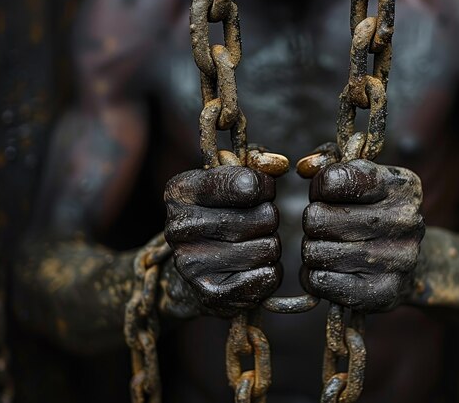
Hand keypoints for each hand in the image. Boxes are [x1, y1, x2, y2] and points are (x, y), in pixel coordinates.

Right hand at [164, 165, 282, 316]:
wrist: (193, 270)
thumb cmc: (218, 216)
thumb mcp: (227, 181)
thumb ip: (255, 165)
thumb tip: (279, 164)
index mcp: (180, 192)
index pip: (247, 184)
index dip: (265, 187)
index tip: (260, 191)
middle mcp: (179, 227)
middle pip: (265, 216)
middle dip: (269, 218)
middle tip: (255, 223)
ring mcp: (192, 264)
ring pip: (269, 247)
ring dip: (270, 246)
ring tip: (251, 245)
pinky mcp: (211, 294)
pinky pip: (267, 277)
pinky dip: (269, 272)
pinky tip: (251, 268)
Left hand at [300, 159, 424, 312]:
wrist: (410, 266)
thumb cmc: (375, 213)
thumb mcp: (362, 178)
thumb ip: (330, 161)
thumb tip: (304, 166)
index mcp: (401, 186)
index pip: (332, 180)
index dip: (319, 188)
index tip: (328, 195)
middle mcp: (405, 221)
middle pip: (316, 218)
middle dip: (314, 222)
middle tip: (328, 227)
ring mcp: (397, 260)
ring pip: (314, 251)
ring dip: (313, 250)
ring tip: (333, 248)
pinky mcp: (382, 293)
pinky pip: (318, 281)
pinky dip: (315, 277)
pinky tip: (332, 271)